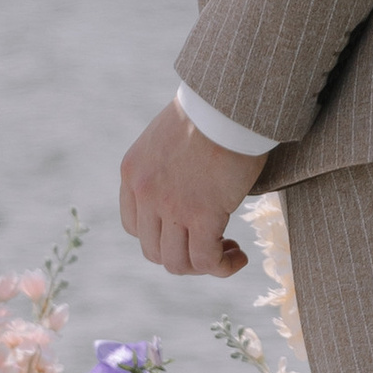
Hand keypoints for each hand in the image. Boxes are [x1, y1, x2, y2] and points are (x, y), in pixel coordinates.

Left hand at [119, 99, 258, 279]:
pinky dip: (223, 267)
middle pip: (153, 250)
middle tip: (212, 246)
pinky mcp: (201, 215)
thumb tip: (185, 189)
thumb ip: (165, 167)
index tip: (188, 230)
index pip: (133, 226)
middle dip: (183, 256)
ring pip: (177, 263)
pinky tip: (239, 257)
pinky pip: (206, 260)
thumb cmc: (210, 114)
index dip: (162, 236)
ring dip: (203, 266)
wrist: (228, 105)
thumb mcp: (168, 139)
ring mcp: (170, 207)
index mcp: (132, 173)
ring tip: (228, 252)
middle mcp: (144, 194)